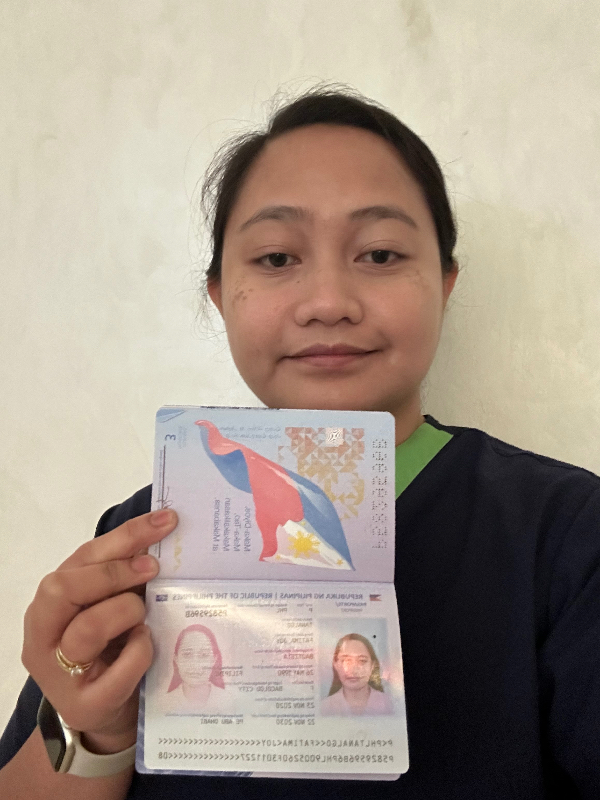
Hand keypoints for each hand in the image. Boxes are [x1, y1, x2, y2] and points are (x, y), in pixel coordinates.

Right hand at [22, 508, 177, 753]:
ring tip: (145, 614)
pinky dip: (140, 653)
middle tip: (153, 569)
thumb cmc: (111, 650)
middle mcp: (44, 635)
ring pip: (86, 629)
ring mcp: (57, 674)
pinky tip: (147, 644)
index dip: (125, 536)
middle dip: (115, 573)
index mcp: (51, 602)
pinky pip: (116, 673)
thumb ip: (123, 575)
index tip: (165, 523)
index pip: (82, 557)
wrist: (107, 715)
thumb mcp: (111, 606)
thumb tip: (161, 533)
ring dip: (125, 612)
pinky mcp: (83, 706)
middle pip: (64, 588)